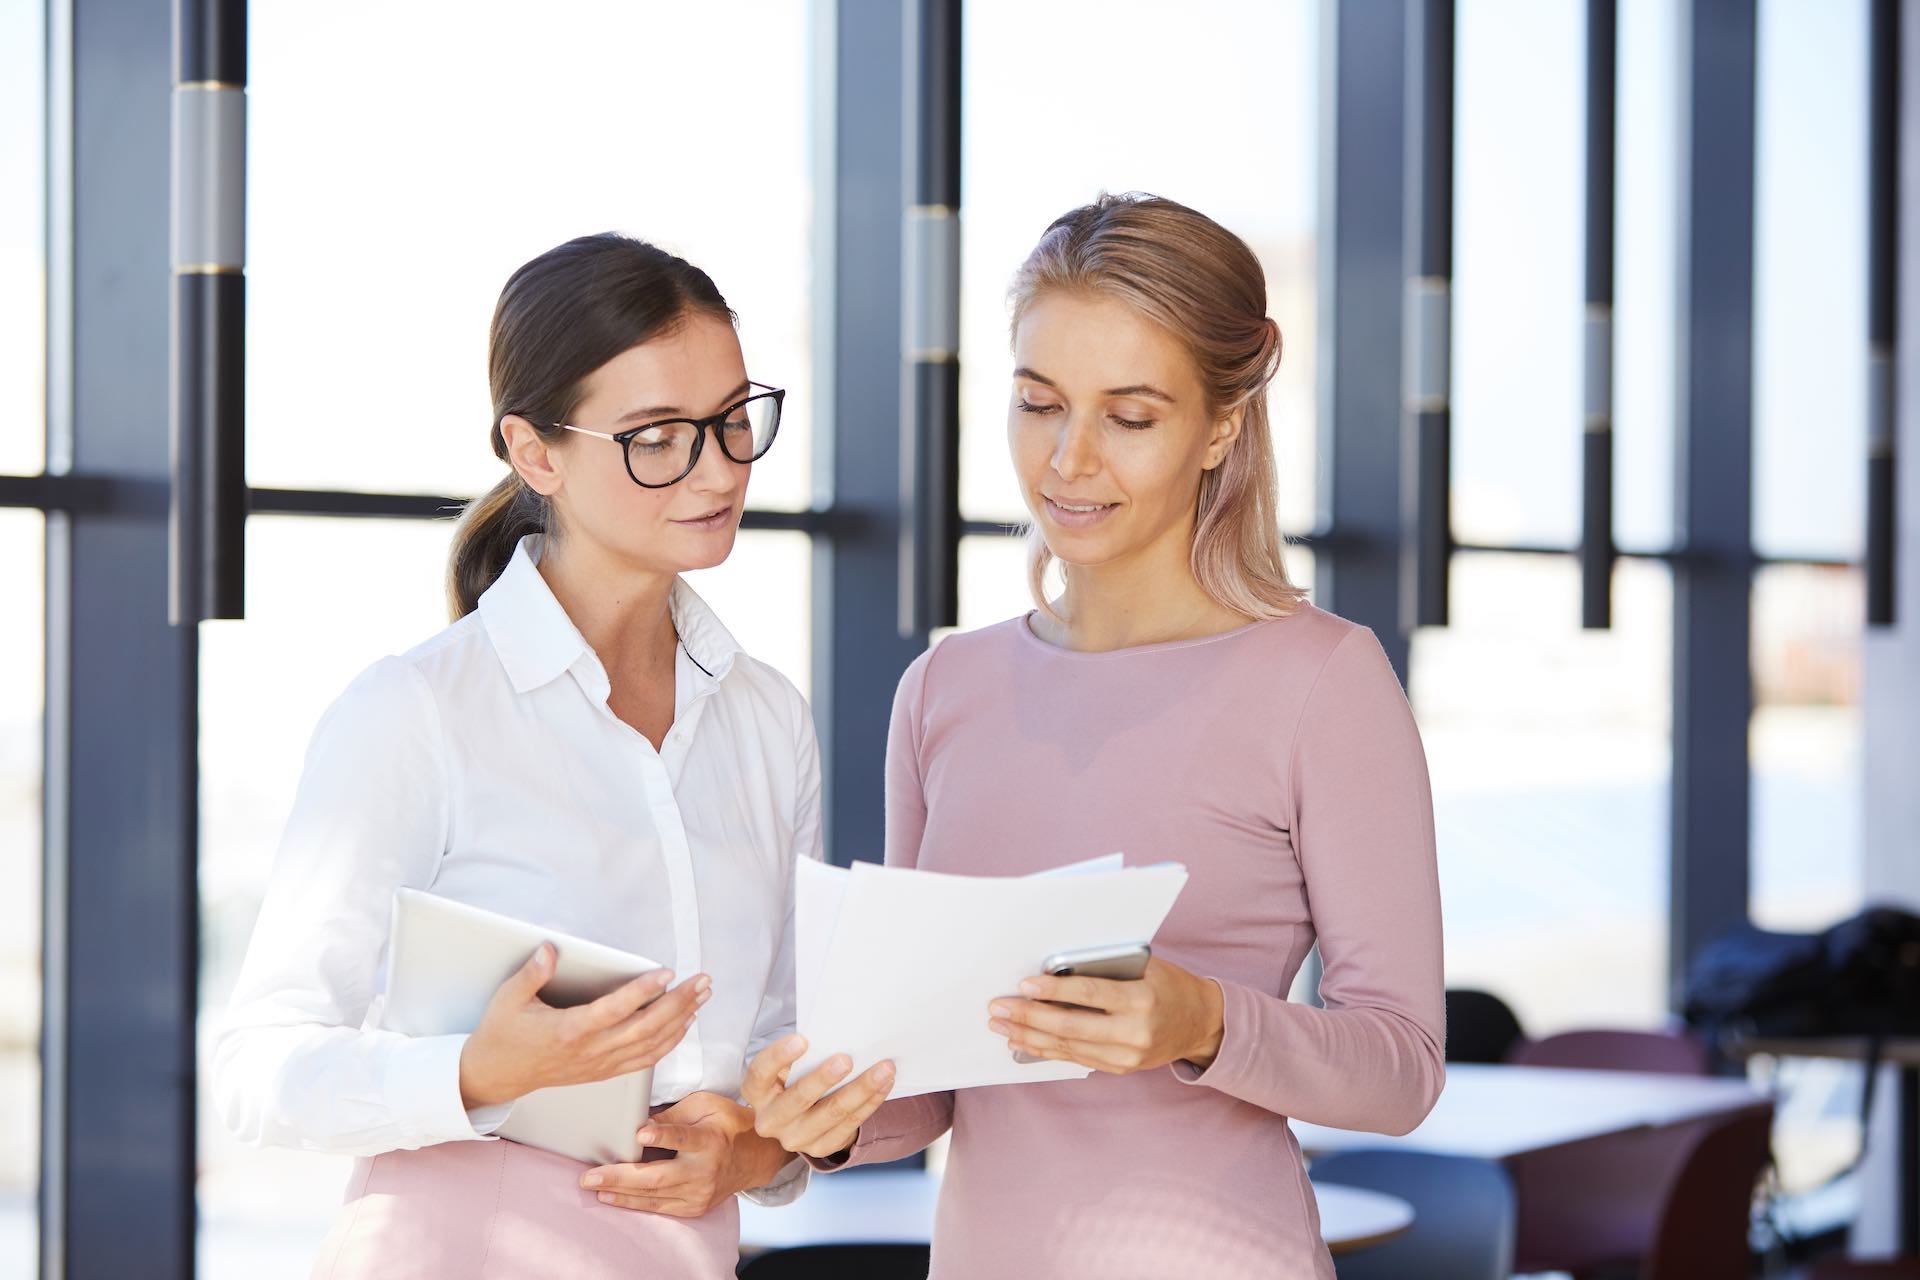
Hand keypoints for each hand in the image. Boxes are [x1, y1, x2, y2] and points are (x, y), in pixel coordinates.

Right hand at [457, 943, 708, 1108]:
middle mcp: (590, 1050)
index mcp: (569, 1030)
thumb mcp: (509, 999)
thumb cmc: (502, 1034)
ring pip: (651, 1045)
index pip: (615, 1009)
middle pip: (645, 1028)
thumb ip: (532, 973)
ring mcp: (600, 1064)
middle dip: (679, 1003)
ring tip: (702, 997)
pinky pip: (644, 1060)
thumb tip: (551, 949)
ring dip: (681, 1020)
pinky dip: (668, 1043)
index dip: (643, 991)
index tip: (666, 972)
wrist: (495, 1075)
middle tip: (703, 981)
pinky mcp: (603, 1071)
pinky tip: (683, 1024)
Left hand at [579, 1092, 792, 1216]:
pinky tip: (612, 1198)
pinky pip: (659, 1207)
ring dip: (619, 1193)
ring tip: (593, 1187)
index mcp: (710, 1139)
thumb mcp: (705, 1106)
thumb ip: (673, 1116)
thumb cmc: (727, 1123)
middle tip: (590, 1176)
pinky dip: (633, 1203)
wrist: (756, 1156)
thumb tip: (639, 1124)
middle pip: (657, 1177)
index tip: (640, 1133)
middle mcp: (704, 1170)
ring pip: (653, 1197)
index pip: (683, 1137)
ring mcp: (699, 1193)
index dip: (662, 1135)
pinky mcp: (694, 1207)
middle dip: (620, 1177)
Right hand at [740, 1035, 895, 1160]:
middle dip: (824, 1079)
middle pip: (798, 1099)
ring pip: (832, 1114)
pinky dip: (871, 1102)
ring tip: (883, 1068)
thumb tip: (833, 1033)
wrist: (800, 1117)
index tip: (802, 1039)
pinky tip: (885, 1084)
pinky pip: (850, 1124)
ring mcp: (795, 1138)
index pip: (760, 1074)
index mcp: (757, 1092)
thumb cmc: (794, 1078)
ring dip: (860, 1089)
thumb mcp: (787, 1066)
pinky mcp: (821, 1147)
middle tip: (847, 1059)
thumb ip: (801, 1054)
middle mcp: (770, 1119)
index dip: (778, 1057)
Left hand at [988, 956, 1224, 1074]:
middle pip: (1071, 1025)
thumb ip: (1105, 970)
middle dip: (1029, 1017)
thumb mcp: (1144, 968)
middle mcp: (1134, 1032)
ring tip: (1001, 1025)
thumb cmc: (1168, 984)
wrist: (1200, 1023)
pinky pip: (1076, 1058)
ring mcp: (1127, 1056)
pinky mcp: (1120, 1069)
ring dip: (1030, 1036)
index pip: (1090, 993)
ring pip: (1069, 1047)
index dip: (1055, 989)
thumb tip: (1053, 968)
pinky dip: (1046, 1050)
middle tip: (998, 1008)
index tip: (1024, 984)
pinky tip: (1023, 1041)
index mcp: (1142, 1000)